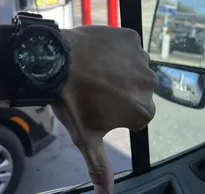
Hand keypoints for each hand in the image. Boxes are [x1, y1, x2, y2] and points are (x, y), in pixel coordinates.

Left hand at [51, 26, 157, 193]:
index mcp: (142, 111)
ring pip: (134, 67)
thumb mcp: (86, 137)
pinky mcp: (131, 37)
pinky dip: (118, 48)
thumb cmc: (72, 101)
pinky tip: (100, 52)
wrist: (55, 62)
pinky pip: (128, 45)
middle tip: (98, 86)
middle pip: (138, 90)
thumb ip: (100, 167)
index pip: (136, 114)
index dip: (116, 109)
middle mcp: (149, 83)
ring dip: (121, 68)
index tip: (100, 103)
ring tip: (98, 68)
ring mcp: (141, 57)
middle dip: (122, 90)